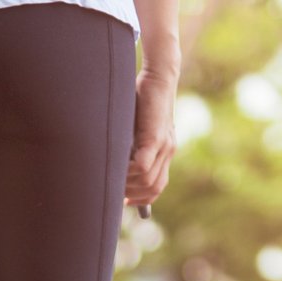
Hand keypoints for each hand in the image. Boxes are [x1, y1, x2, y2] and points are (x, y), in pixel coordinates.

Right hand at [126, 71, 176, 207]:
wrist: (159, 77)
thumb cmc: (143, 100)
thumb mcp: (136, 128)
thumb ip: (131, 146)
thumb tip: (115, 165)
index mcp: (165, 152)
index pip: (157, 186)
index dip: (142, 199)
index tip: (125, 201)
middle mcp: (168, 151)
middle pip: (153, 187)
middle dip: (133, 194)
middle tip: (115, 191)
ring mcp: (165, 145)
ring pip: (149, 179)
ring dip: (129, 184)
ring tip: (113, 179)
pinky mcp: (157, 136)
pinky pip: (145, 163)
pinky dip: (131, 170)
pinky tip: (120, 167)